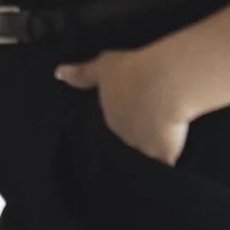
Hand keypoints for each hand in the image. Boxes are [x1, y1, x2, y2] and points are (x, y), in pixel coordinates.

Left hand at [54, 46, 191, 163]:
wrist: (161, 84)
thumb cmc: (132, 70)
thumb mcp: (103, 67)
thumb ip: (82, 74)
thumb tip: (58, 74)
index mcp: (109, 116)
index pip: (115, 120)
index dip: (125, 114)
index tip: (134, 108)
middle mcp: (122, 136)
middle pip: (129, 137)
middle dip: (137, 132)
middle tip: (151, 120)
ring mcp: (142, 148)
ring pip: (145, 151)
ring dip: (151, 146)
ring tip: (163, 138)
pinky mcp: (163, 155)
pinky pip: (164, 162)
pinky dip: (167, 160)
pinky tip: (172, 158)